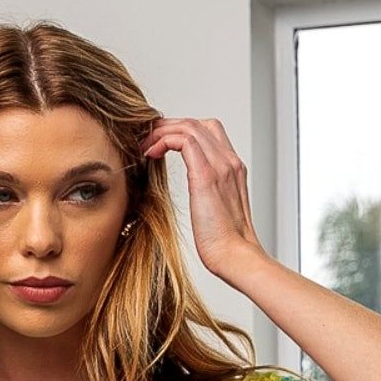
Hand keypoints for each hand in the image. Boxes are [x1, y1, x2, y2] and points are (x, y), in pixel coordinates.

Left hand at [142, 117, 268, 283]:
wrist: (235, 256)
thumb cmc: (224, 245)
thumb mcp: (215, 213)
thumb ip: (207, 196)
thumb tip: (196, 200)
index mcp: (232, 169)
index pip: (208, 132)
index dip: (181, 131)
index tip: (161, 144)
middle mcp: (229, 161)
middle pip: (197, 123)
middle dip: (168, 126)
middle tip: (147, 138)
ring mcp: (220, 165)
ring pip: (189, 126)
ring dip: (162, 131)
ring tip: (145, 145)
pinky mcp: (207, 175)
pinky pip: (184, 140)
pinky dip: (164, 140)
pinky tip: (151, 153)